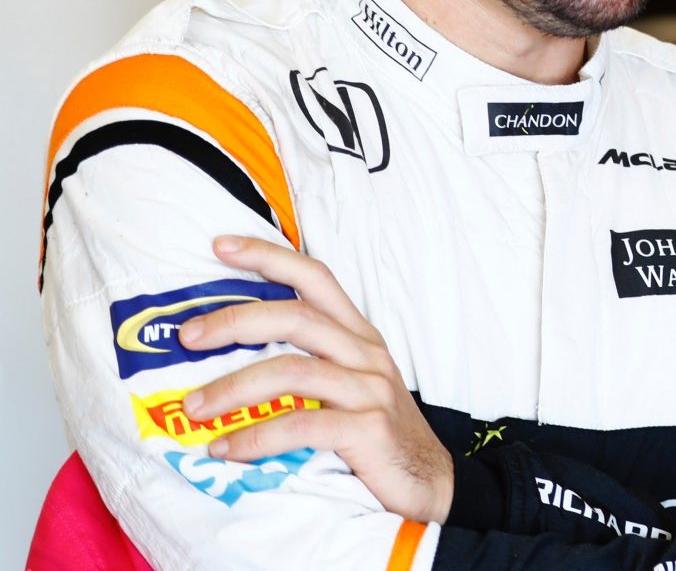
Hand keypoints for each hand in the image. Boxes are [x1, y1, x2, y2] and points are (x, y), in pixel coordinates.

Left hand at [178, 235, 452, 523]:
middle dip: (234, 321)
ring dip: (234, 387)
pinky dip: (257, 438)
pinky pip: (303, 425)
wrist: (430, 486)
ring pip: (293, 370)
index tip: (219, 246)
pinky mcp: (370, 429)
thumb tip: (229, 362)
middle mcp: (366, 354)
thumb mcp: (350, 389)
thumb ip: (309, 367)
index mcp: (359, 337)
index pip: (316, 279)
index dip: (269, 257)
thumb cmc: (378, 438)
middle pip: (296, 316)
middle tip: (187, 337)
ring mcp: (371, 390)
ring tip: (194, 408)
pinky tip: (227, 450)